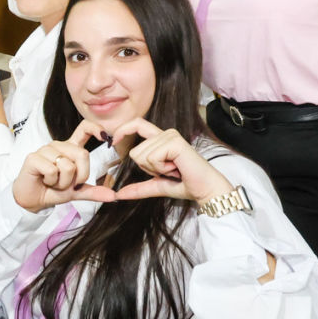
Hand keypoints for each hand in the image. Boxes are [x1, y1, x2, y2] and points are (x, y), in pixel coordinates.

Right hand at [12, 122, 118, 211]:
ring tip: (53, 182)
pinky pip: (52, 170)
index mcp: (70, 149)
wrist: (33, 200)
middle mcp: (58, 146)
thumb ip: (94, 191)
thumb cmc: (53, 191)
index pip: (84, 129)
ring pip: (67, 165)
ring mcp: (45, 150)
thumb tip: (113, 196)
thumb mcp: (77, 192)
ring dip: (63, 182)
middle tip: (66, 183)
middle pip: (82, 154)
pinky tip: (44, 181)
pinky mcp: (34, 157)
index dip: (96, 128)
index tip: (105, 137)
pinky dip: (51, 182)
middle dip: (79, 176)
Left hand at [108, 119, 234, 203]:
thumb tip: (118, 194)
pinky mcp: (175, 142)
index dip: (122, 130)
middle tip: (168, 171)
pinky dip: (161, 169)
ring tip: (174, 170)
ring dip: (156, 170)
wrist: (205, 190)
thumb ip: (139, 188)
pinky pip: (151, 158)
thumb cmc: (186, 184)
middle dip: (147, 168)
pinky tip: (176, 169)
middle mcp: (166, 133)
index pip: (137, 124)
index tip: (113, 143)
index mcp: (161, 139)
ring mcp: (170, 136)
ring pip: (141, 156)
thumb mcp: (157, 186)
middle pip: (134, 152)